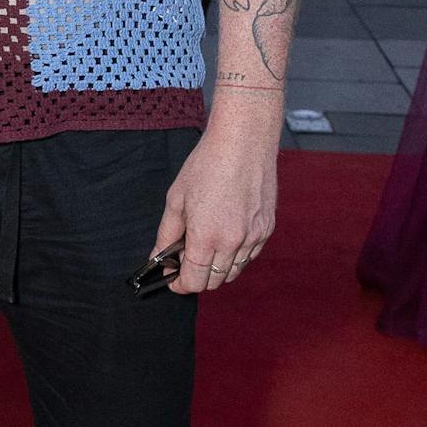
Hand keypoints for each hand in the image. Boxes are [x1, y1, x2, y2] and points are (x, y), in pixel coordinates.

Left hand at [151, 109, 278, 293]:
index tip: (172, 277)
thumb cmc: (207, 165)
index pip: (194, 281)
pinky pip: (249, 255)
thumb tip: (158, 258)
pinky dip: (235, 254)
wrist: (244, 142)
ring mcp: (254, 237)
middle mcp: (234, 242)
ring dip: (217, 266)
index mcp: (207, 237)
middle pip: (215, 282)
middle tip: (185, 257)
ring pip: (234, 271)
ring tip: (206, 243)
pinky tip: (225, 233)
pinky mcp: (267, 229)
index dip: (180, 284)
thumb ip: (167, 234)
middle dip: (197, 276)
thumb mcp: (176, 199)